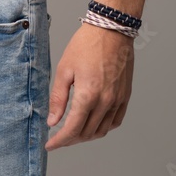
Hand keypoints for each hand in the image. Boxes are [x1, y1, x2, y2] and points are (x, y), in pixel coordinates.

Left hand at [45, 22, 133, 149]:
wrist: (111, 30)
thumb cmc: (86, 45)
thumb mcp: (64, 69)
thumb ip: (58, 98)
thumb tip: (52, 121)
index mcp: (88, 95)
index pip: (72, 128)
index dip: (60, 141)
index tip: (50, 145)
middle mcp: (105, 101)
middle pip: (87, 133)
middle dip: (71, 140)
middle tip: (59, 138)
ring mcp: (118, 99)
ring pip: (102, 130)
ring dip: (87, 136)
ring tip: (74, 133)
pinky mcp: (125, 95)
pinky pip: (116, 121)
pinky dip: (104, 128)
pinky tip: (94, 124)